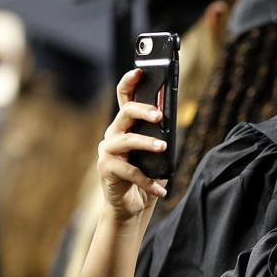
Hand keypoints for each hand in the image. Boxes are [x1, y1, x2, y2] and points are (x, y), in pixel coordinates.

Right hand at [97, 69, 167, 220]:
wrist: (131, 205)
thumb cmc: (145, 175)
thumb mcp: (156, 154)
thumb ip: (160, 136)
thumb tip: (170, 123)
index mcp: (125, 126)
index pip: (124, 97)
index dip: (129, 81)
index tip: (140, 71)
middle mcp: (113, 134)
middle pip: (125, 113)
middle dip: (142, 110)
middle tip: (160, 115)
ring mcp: (107, 151)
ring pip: (126, 140)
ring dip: (146, 142)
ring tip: (162, 146)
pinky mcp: (106, 169)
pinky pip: (129, 171)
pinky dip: (148, 182)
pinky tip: (161, 189)